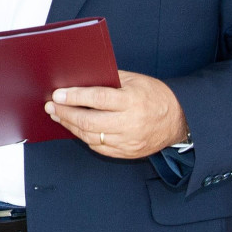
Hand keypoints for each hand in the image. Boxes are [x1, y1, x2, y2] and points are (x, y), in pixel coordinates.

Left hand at [45, 70, 187, 158]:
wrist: (180, 120)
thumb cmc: (154, 96)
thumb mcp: (134, 80)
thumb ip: (108, 79)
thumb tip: (78, 79)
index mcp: (132, 101)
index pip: (98, 99)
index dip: (74, 97)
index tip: (57, 95)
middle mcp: (130, 123)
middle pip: (89, 121)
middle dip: (65, 113)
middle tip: (51, 106)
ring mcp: (129, 141)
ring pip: (90, 136)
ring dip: (71, 126)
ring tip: (59, 116)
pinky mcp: (128, 152)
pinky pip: (99, 147)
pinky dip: (84, 137)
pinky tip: (76, 128)